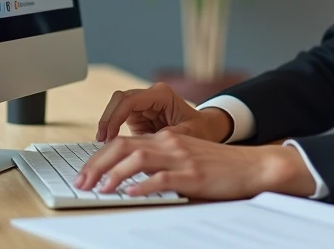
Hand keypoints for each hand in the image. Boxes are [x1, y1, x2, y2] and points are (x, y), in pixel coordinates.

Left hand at [74, 131, 316, 199]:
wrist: (252, 166)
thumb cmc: (219, 167)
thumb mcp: (185, 160)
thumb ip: (160, 165)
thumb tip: (129, 181)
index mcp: (166, 139)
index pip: (123, 142)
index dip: (99, 157)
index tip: (85, 173)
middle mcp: (170, 143)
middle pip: (123, 147)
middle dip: (97, 164)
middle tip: (82, 182)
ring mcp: (181, 158)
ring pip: (138, 159)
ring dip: (114, 175)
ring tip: (100, 189)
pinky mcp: (193, 175)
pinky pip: (162, 178)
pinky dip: (142, 186)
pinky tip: (130, 194)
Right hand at [95, 82, 232, 143]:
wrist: (206, 130)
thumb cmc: (199, 130)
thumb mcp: (186, 136)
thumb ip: (165, 139)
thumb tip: (144, 149)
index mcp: (162, 94)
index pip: (130, 100)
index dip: (116, 117)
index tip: (109, 136)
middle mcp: (150, 95)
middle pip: (119, 100)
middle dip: (107, 119)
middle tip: (101, 141)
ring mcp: (143, 104)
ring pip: (115, 107)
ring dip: (107, 124)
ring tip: (102, 145)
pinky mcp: (138, 115)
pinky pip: (118, 118)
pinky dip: (111, 130)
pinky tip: (108, 145)